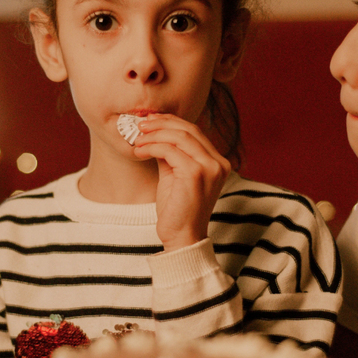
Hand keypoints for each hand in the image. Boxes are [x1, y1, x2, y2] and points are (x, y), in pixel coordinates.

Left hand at [131, 114, 230, 250]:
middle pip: (189, 130)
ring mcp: (209, 168)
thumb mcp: (175, 175)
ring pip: (179, 137)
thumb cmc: (177, 209)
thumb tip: (155, 133)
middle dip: (161, 123)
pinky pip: (170, 151)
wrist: (182, 237)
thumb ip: (171, 154)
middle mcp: (219, 163)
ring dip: (154, 135)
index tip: (151, 120)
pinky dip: (152, 147)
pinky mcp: (195, 175)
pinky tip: (140, 152)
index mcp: (217, 162)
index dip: (171, 122)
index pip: (195, 132)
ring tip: (138, 139)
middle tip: (141, 125)